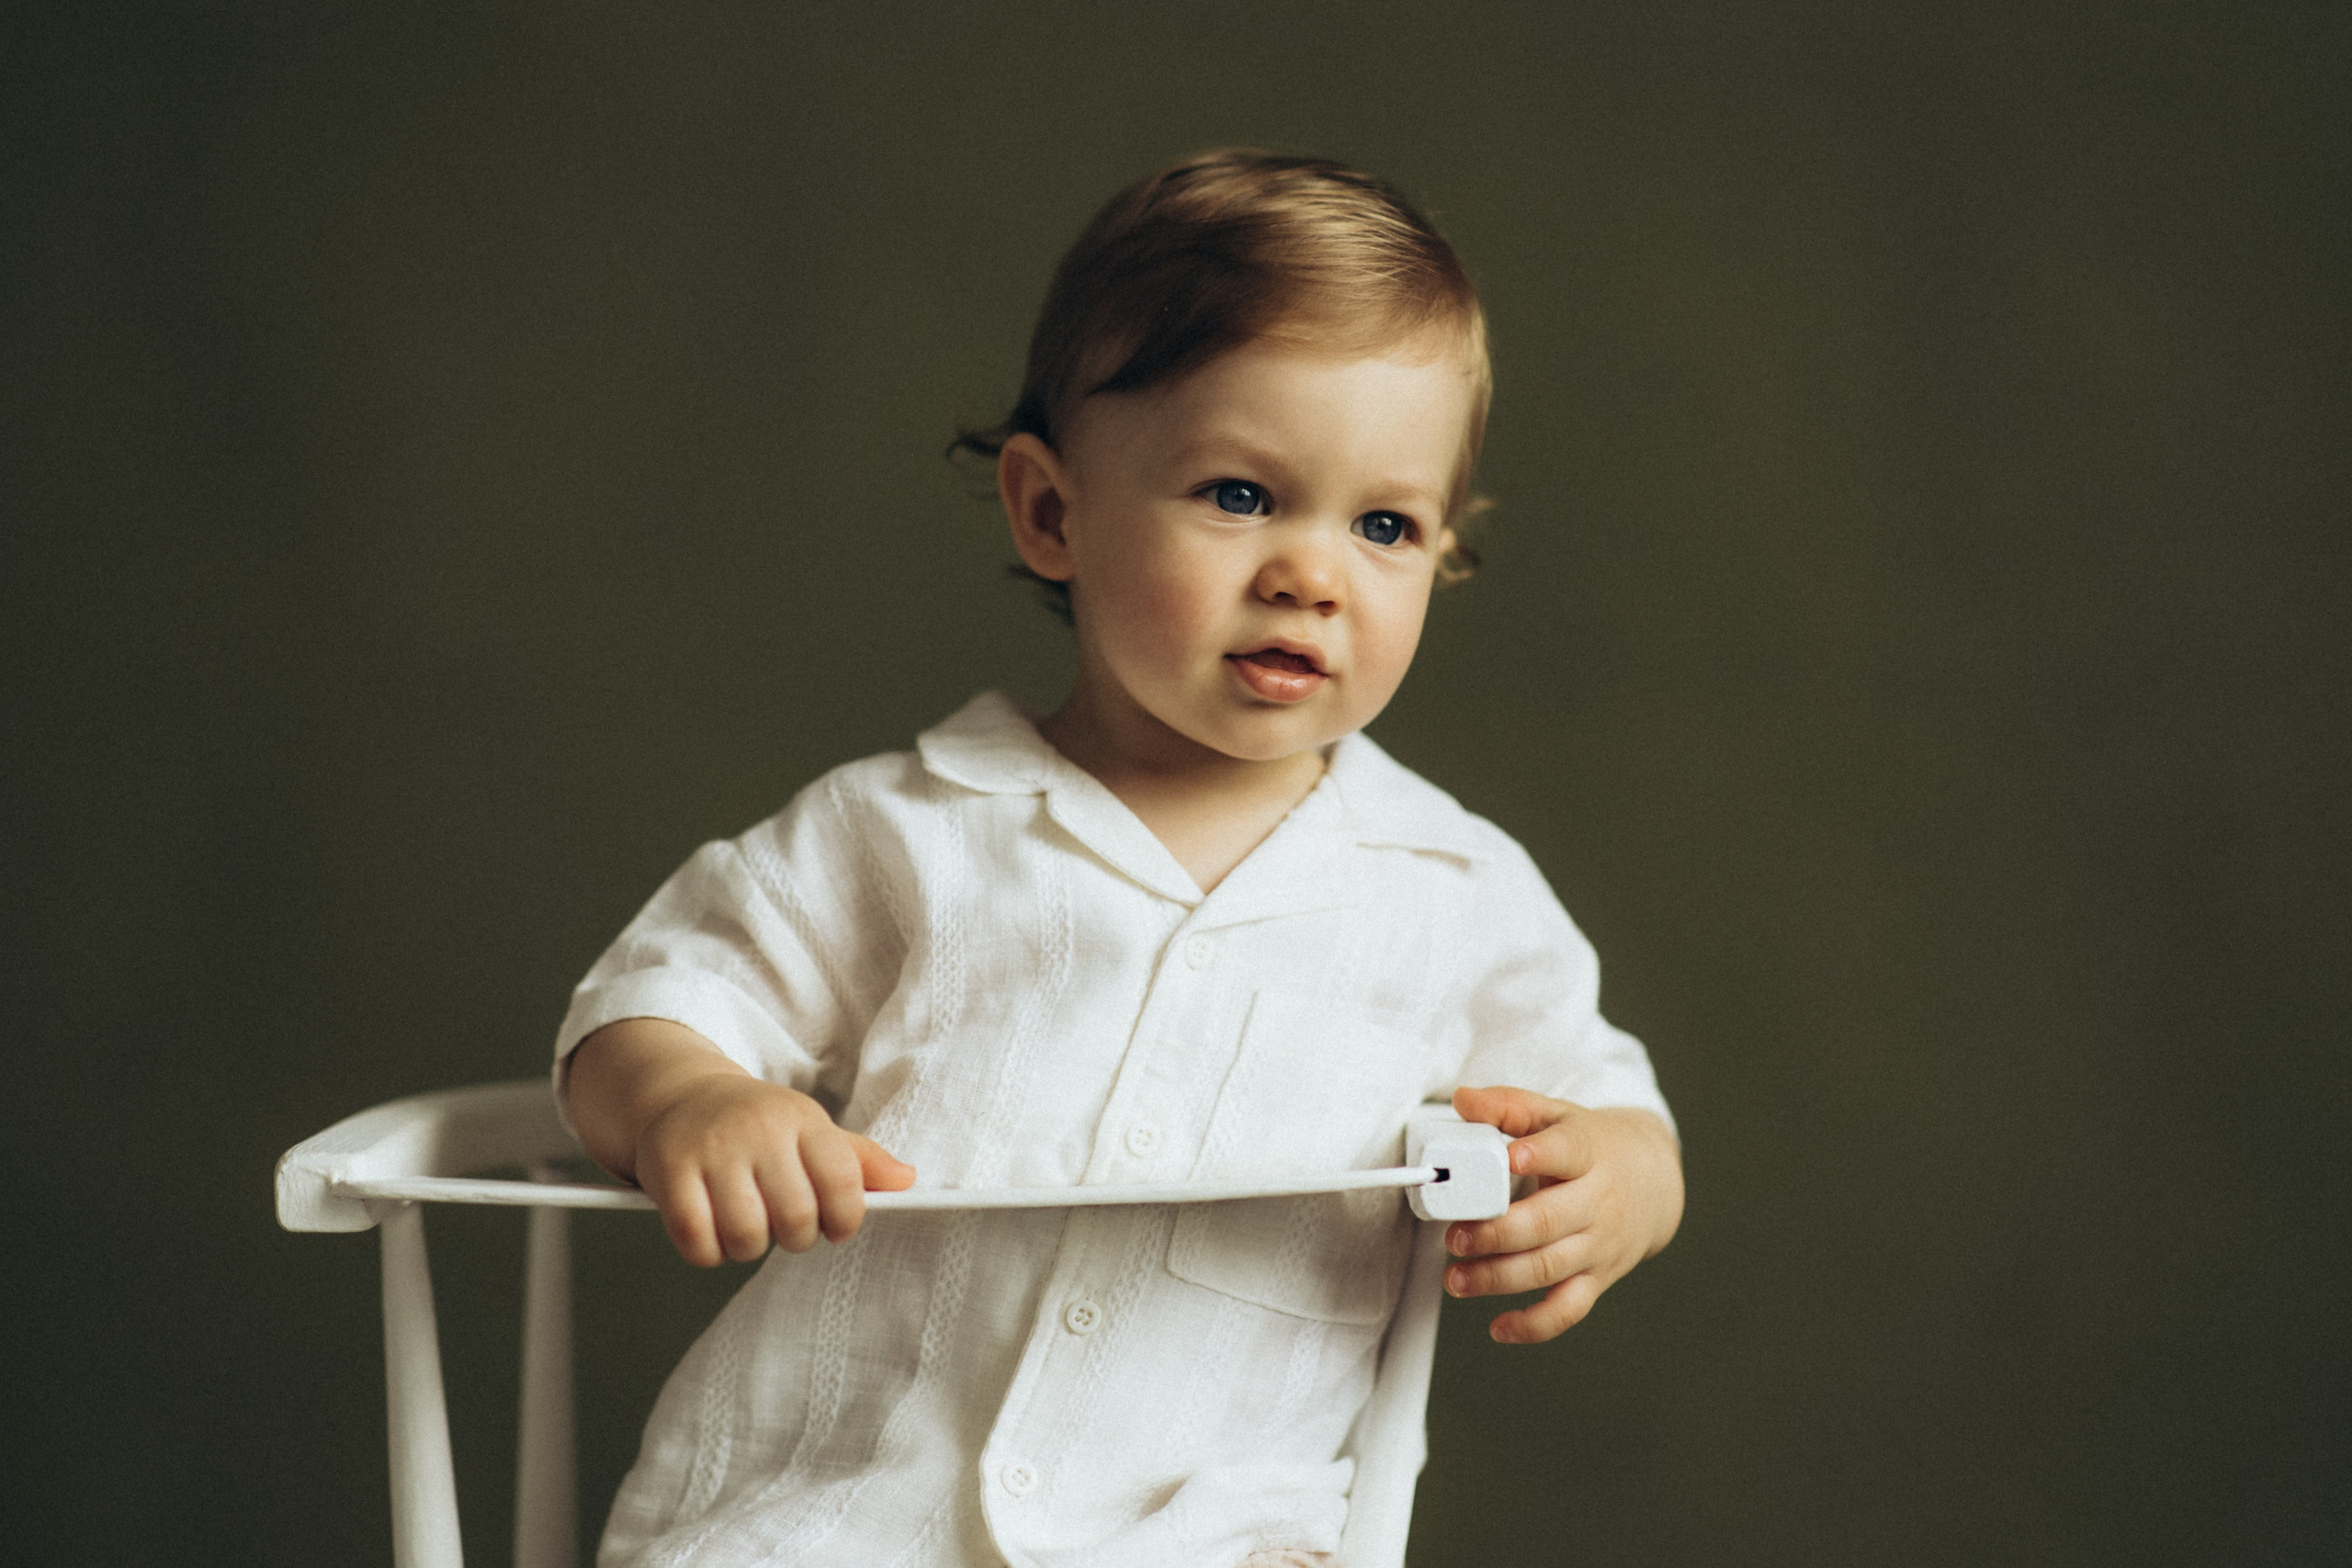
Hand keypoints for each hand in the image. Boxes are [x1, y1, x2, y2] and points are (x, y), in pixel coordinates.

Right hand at [565, 1018, 915, 1266]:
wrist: (681, 1094)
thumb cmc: (758, 1124)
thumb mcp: (810, 1129)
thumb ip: (859, 1160)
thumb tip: (907, 1181)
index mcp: (802, 1119)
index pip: (843, 1182)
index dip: (846, 1220)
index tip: (835, 1227)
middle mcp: (758, 1130)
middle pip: (796, 1218)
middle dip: (796, 1238)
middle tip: (784, 1226)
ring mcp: (711, 1149)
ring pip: (746, 1235)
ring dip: (748, 1248)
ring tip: (746, 1227)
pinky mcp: (668, 1171)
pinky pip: (697, 1241)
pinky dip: (708, 1253)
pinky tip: (712, 1234)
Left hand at [1440, 1085, 1682, 1342]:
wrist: (1653, 1183)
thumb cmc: (1592, 1146)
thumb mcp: (1557, 1116)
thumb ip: (1509, 1106)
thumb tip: (1462, 1099)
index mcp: (1588, 1153)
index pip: (1568, 1151)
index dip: (1539, 1156)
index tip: (1511, 1158)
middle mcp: (1597, 1202)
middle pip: (1547, 1222)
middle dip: (1497, 1234)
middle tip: (1455, 1238)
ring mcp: (1598, 1245)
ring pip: (1549, 1268)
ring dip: (1498, 1279)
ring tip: (1455, 1279)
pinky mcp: (1597, 1279)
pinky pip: (1568, 1310)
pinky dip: (1534, 1325)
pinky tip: (1498, 1327)